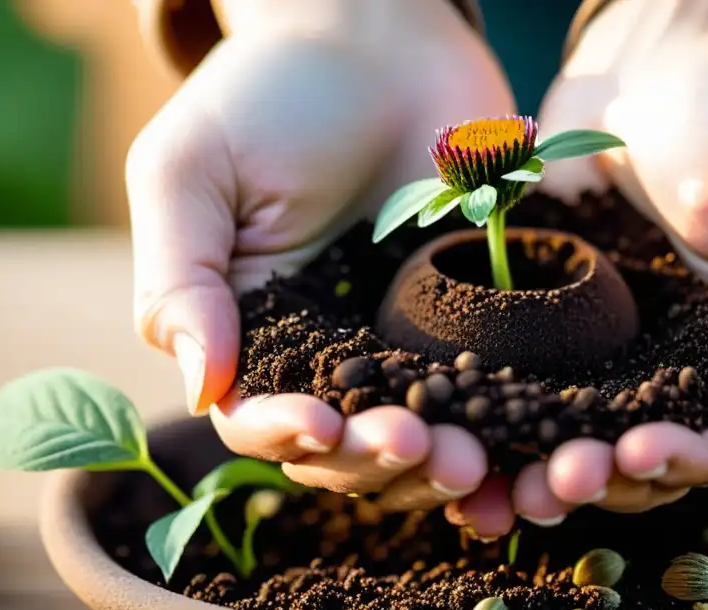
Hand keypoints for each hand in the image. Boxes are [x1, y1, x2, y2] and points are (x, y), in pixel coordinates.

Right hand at [126, 0, 515, 511]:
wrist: (381, 44)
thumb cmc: (272, 98)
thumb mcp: (193, 173)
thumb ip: (180, 280)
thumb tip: (199, 389)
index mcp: (253, 337)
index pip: (258, 416)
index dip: (287, 435)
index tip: (325, 424)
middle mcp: (328, 359)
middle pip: (345, 449)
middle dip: (379, 462)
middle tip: (424, 449)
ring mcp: (406, 351)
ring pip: (420, 442)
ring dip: (441, 467)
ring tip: (475, 460)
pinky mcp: (474, 332)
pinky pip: (490, 397)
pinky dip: (504, 432)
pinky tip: (527, 446)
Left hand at [511, 0, 707, 520]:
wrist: (646, 65)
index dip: (691, 457)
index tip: (639, 455)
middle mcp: (679, 366)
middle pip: (648, 456)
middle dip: (607, 481)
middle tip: (558, 484)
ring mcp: (609, 352)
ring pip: (581, 438)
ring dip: (547, 472)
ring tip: (507, 492)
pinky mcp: (548, 330)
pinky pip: (524, 388)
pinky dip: (499, 423)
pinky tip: (467, 439)